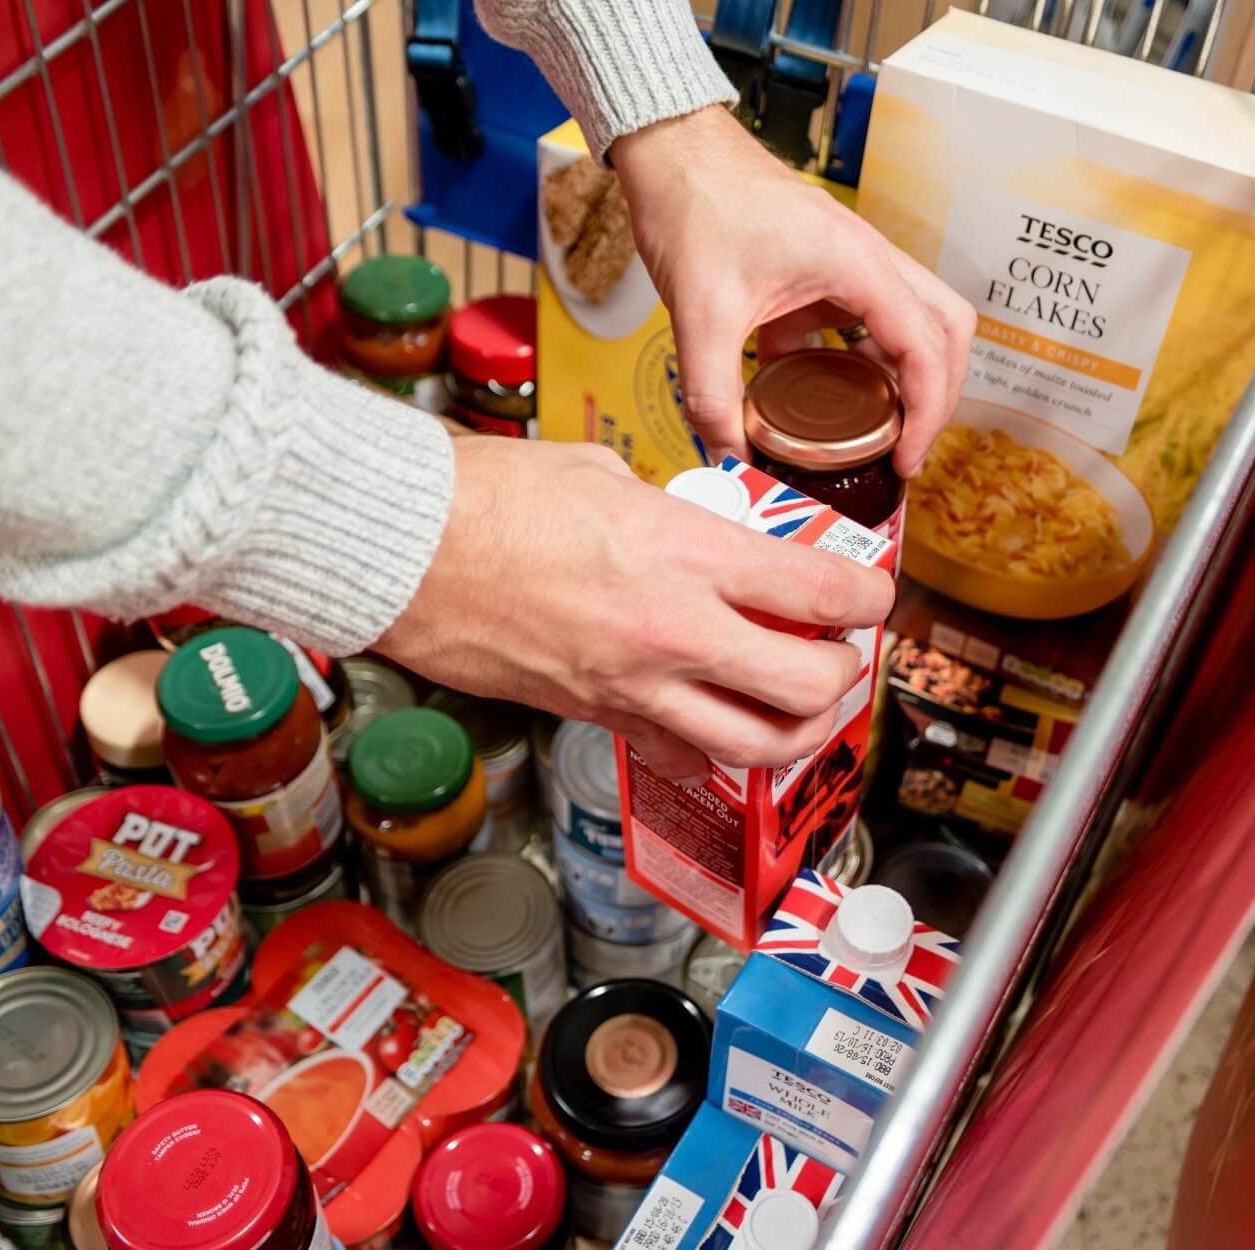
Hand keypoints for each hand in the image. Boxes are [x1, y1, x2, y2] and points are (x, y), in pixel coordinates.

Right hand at [377, 437, 893, 782]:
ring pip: (755, 745)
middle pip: (808, 685)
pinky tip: (720, 719)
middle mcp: (673, 630)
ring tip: (802, 706)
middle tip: (843, 652)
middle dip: (845, 673)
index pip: (818, 591)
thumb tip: (702, 537)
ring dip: (797, 730)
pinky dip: (716, 745)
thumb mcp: (604, 475)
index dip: (867, 598)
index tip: (871, 595)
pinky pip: (680, 751)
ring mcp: (633, 685)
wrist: (406, 553)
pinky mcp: (594, 716)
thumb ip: (672, 515)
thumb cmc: (490, 498)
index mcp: (685, 552)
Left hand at [613, 106, 975, 478]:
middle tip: (906, 449)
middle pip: (944, 331)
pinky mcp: (820, 272)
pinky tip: (813, 399)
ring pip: (908, 325)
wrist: (671, 152)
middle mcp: (867, 260)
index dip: (928, 412)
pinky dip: (850, 365)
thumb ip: (713, 395)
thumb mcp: (700, 314)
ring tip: (871, 436)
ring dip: (899, 379)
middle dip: (937, 395)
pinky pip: (857, 324)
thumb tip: (730, 457)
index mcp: (857, 264)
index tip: (907, 459)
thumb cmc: (695, 206)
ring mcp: (848, 264)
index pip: (927, 347)